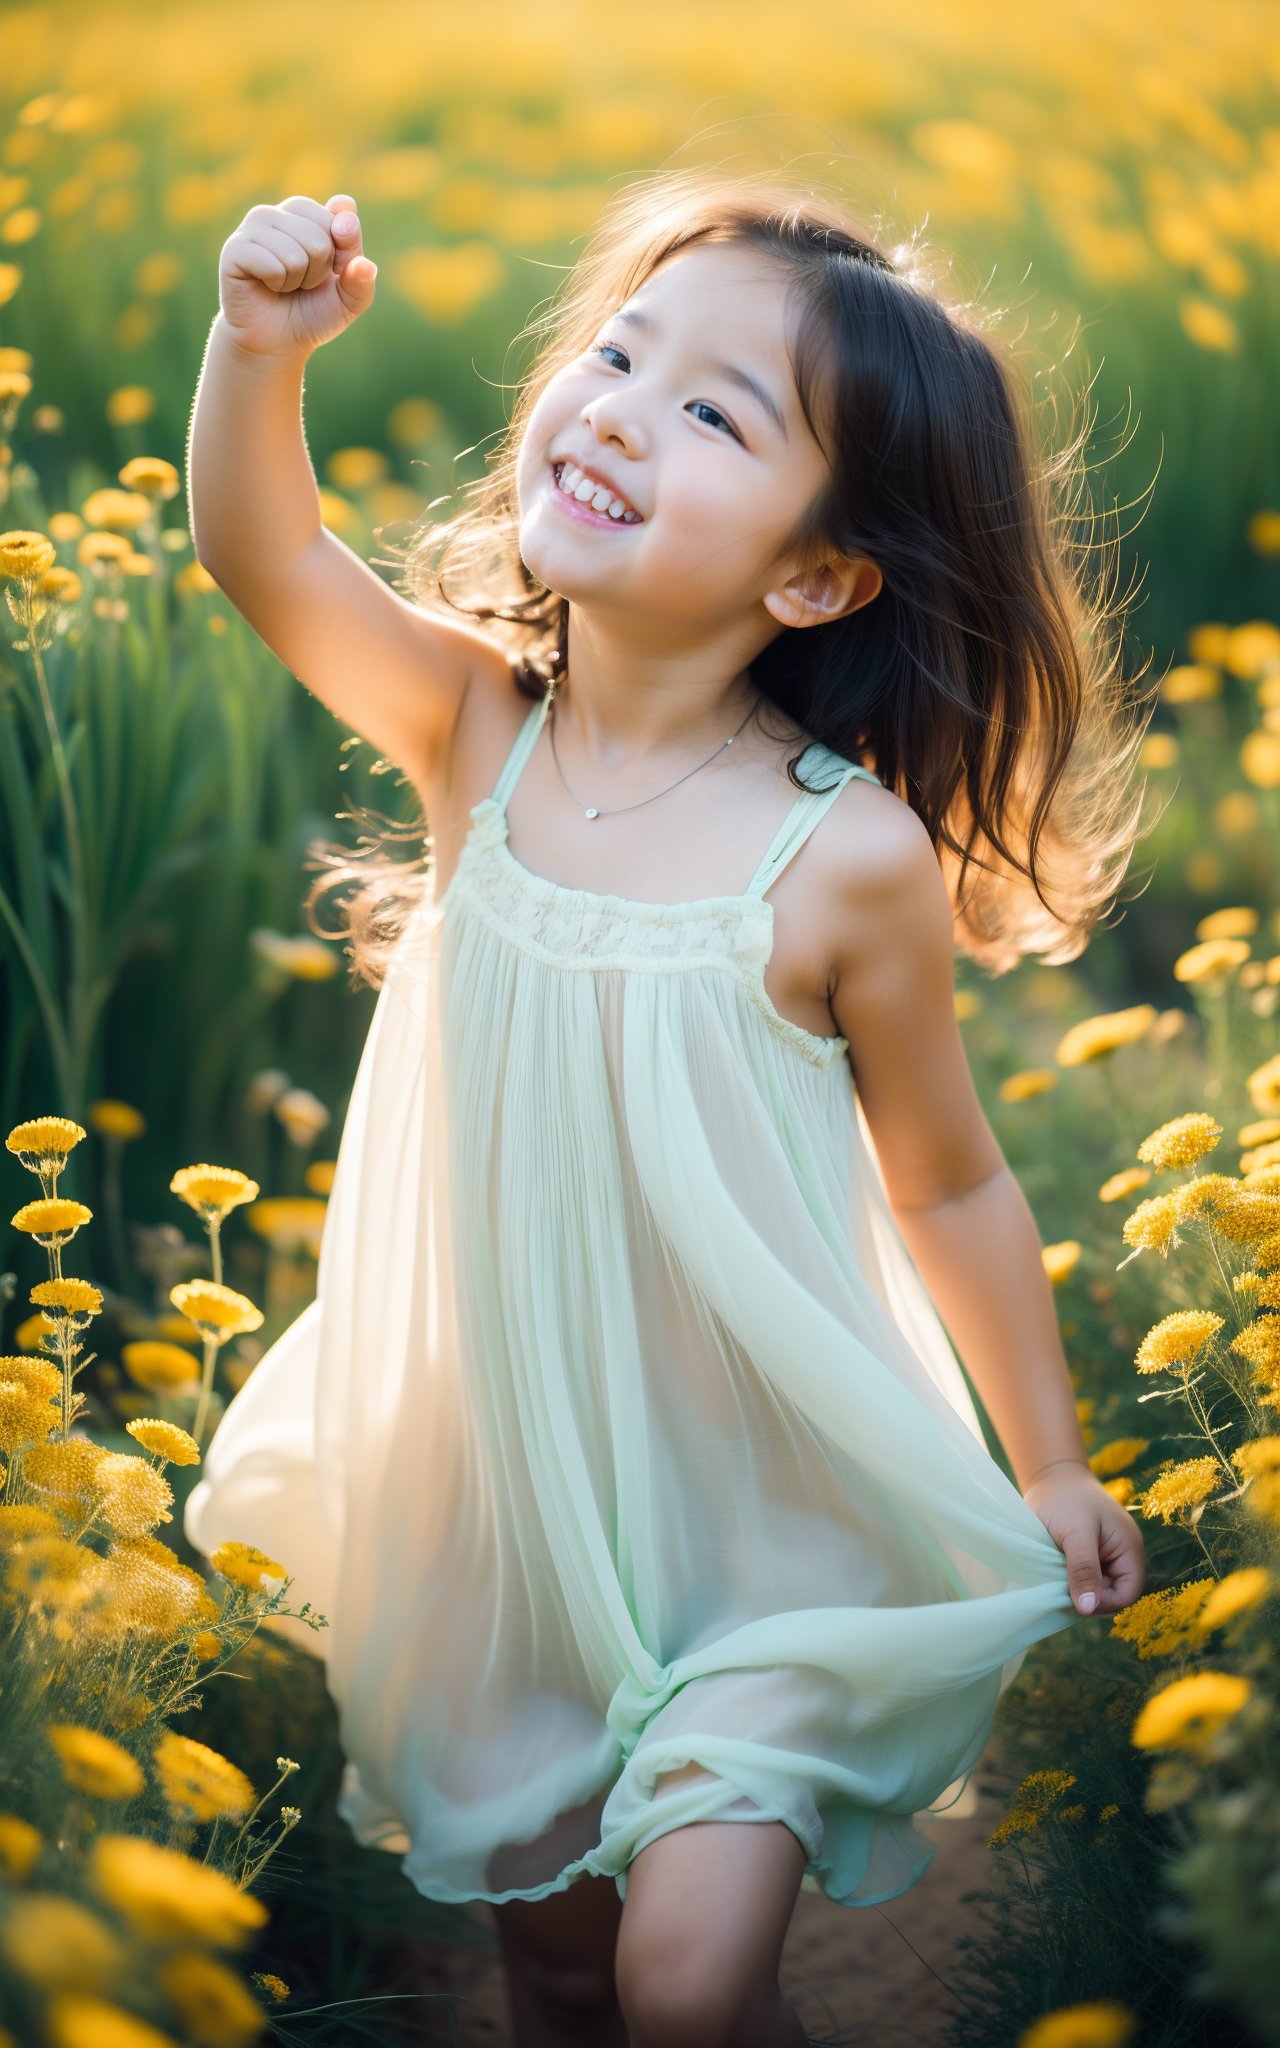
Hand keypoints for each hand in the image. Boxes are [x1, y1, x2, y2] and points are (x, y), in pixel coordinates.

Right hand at [217, 192, 375, 361]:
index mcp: (306, 212)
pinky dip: (276, 284)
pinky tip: (266, 286)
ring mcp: (253, 227)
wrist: (276, 342)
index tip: (328, 271)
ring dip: (296, 280)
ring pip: (295, 253)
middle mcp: (277, 212)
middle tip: (301, 282)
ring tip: (284, 285)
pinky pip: (271, 264)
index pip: (340, 220)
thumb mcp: (350, 299)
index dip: (341, 257)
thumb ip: (362, 279)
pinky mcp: (234, 248)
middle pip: (319, 237)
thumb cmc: (313, 312)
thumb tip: (364, 264)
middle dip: (318, 271)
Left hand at [1022, 1462, 1145, 1616]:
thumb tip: (1088, 1608)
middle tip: (1059, 1584)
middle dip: (1088, 1594)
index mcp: (1129, 1548)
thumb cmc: (1065, 1499)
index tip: (1074, 1598)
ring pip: (1096, 1588)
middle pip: (1113, 1593)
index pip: (1127, 1593)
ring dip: (1077, 1587)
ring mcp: (1107, 1556)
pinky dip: (1070, 1579)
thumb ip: (1083, 1570)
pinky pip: (1085, 1578)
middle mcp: (1122, 1555)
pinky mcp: (1091, 1556)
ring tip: (1056, 1573)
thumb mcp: (1075, 1534)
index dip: (1104, 1602)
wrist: (1051, 1474)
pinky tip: (1055, 1570)